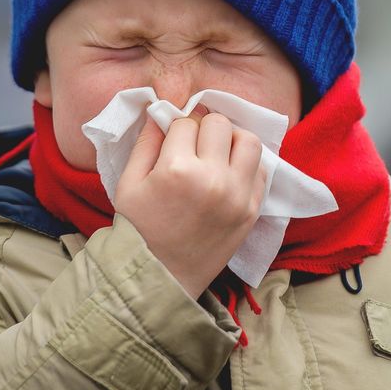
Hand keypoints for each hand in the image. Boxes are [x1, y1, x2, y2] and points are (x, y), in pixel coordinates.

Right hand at [114, 107, 266, 297]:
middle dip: (204, 128)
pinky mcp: (252, 211)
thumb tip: (161, 112)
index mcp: (177, 169)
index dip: (176, 128)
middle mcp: (213, 178)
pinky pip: (261, 170)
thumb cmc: (138, 230)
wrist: (162, 277)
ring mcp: (238, 195)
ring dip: (231, 140)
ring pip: (248, 140)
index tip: (172, 141)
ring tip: (216, 153)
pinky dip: (246, 165)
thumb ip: (146, 142)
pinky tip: (228, 174)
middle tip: (193, 145)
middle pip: (219, 123)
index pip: (186, 122)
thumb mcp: (129, 183)